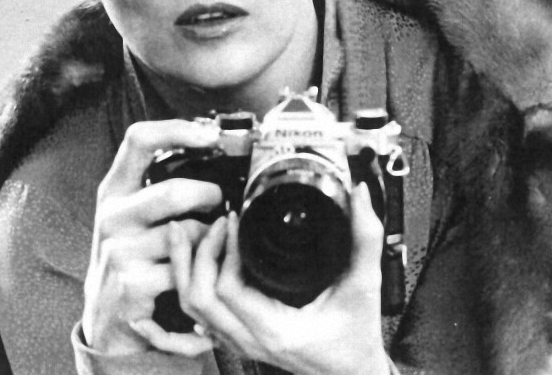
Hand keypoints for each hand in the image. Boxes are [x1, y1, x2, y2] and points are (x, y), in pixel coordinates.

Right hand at [80, 119, 222, 356]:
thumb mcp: (133, 215)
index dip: (177, 129)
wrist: (106, 319)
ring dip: (211, 238)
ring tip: (214, 242)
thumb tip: (213, 149)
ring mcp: (119, 251)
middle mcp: (111, 216)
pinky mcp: (132, 285)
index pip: (139, 139)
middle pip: (173, 192)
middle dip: (209, 197)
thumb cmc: (132, 256)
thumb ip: (160, 185)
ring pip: (186, 233)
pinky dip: (203, 271)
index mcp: (114, 190)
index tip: (211, 134)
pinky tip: (205, 274)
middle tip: (221, 205)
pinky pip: (186, 270)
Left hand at [138, 181, 390, 374]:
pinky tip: (193, 262)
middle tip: (213, 222)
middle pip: (199, 299)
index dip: (224, 251)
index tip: (234, 220)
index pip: (229, 290)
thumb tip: (360, 195)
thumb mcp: (366, 285)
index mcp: (278, 330)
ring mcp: (242, 343)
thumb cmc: (358, 336)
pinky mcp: (239, 339)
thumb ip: (365, 238)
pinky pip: (201, 315)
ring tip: (189, 233)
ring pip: (193, 309)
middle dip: (196, 254)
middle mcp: (253, 340)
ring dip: (186, 268)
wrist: (355, 371)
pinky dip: (191, 286)